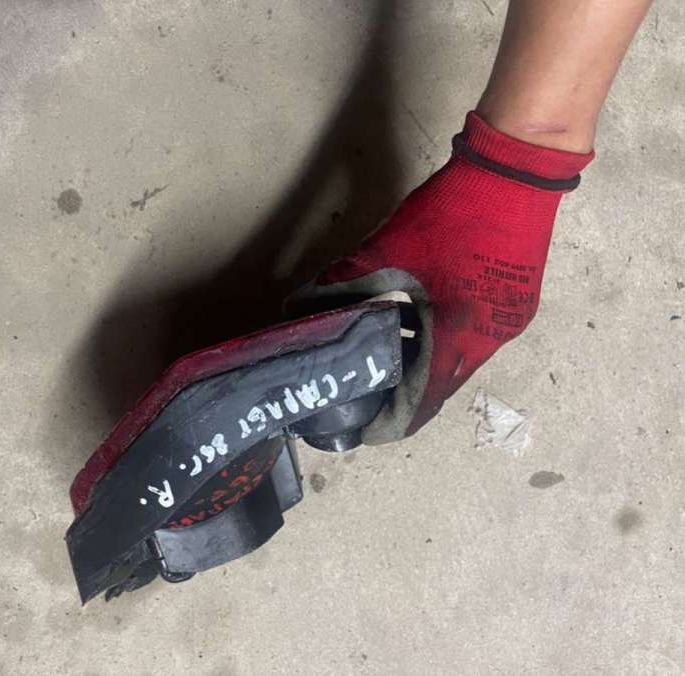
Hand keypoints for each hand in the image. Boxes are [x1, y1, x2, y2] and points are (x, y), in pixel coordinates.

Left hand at [292, 112, 592, 442]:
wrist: (519, 167)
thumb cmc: (453, 210)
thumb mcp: (388, 247)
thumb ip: (344, 282)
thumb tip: (304, 306)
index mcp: (461, 333)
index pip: (423, 399)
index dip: (391, 420)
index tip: (361, 429)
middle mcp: (492, 338)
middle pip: (441, 384)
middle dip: (402, 392)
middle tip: (364, 391)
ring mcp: (510, 320)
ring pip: (458, 360)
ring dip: (422, 363)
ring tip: (379, 359)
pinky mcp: (518, 302)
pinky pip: (473, 337)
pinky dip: (441, 340)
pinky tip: (411, 322)